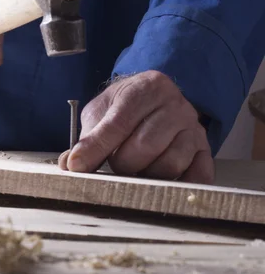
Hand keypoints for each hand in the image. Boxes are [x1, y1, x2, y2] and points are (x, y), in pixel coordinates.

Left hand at [58, 71, 213, 183]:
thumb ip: (86, 137)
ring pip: (169, 165)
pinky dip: (178, 185)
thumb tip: (69, 165)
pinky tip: (162, 183)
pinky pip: (198, 176)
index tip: (76, 166)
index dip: (95, 148)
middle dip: (121, 163)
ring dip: (146, 175)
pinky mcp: (205, 150)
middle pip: (145, 147)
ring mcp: (194, 128)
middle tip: (115, 162)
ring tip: (136, 167)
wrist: (155, 99)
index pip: (118, 123)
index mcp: (145, 88)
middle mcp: (175, 105)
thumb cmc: (123, 108)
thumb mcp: (100, 112)